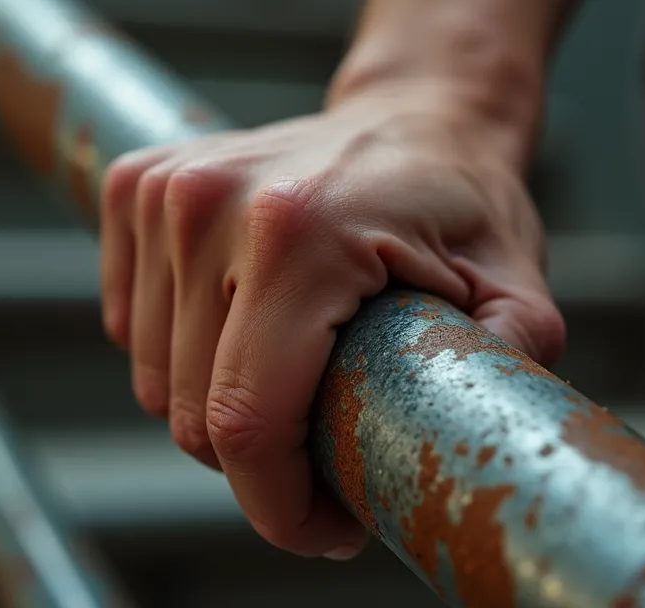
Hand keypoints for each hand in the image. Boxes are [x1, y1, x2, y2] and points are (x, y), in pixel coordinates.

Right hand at [98, 84, 564, 559]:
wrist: (413, 114)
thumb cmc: (461, 204)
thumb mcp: (514, 285)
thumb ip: (512, 358)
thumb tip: (482, 441)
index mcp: (299, 231)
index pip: (246, 420)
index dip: (278, 506)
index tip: (327, 529)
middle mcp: (211, 203)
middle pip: (193, 413)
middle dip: (259, 468)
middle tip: (328, 460)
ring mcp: (162, 190)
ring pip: (155, 379)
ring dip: (217, 411)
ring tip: (293, 393)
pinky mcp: (134, 186)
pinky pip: (130, 328)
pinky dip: (179, 358)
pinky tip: (242, 339)